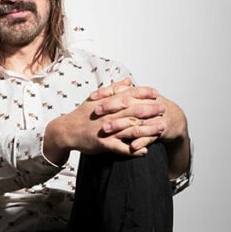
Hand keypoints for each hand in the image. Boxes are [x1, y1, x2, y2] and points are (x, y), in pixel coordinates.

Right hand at [45, 78, 166, 159]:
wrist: (66, 131)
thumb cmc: (82, 114)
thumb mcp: (96, 98)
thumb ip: (113, 89)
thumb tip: (128, 80)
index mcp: (107, 103)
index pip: (129, 95)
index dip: (144, 93)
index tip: (156, 93)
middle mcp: (109, 115)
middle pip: (134, 111)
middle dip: (151, 110)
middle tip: (164, 109)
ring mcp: (107, 130)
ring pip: (131, 129)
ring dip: (148, 129)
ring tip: (161, 129)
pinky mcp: (103, 144)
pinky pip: (121, 148)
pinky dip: (133, 149)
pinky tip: (144, 151)